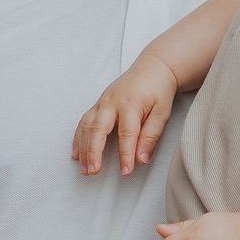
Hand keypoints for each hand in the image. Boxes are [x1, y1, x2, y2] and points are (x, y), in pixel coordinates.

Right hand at [73, 59, 180, 176]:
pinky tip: (77, 153)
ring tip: (85, 168)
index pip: (127, 134)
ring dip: (83, 149)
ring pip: (86, 126)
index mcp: (130, 104)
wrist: (152, 68)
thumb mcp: (162, 113)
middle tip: (93, 171)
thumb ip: (151, 136)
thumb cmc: (158, 90)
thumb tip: (142, 158)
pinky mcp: (98, 104)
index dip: (125, 155)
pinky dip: (78, 138)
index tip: (125, 171)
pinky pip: (83, 122)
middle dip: (94, 152)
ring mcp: (102, 102)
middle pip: (98, 129)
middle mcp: (112, 103)